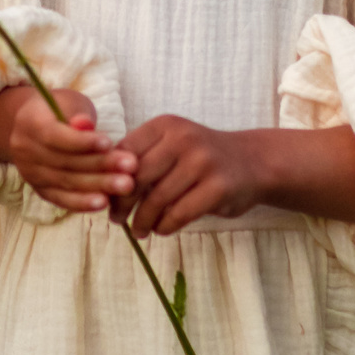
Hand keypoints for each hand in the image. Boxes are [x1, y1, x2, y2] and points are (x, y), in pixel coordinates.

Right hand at [0, 86, 133, 213]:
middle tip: (131, 167)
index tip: (109, 143)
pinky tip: (103, 203)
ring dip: (98, 186)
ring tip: (126, 185)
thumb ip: (77, 113)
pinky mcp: (40, 189)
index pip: (55, 136)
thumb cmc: (59, 109)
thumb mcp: (69, 102)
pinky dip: (82, 203)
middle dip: (100, 166)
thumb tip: (86, 126)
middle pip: (65, 163)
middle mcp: (25, 150)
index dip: (82, 142)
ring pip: (66, 183)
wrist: (33, 126)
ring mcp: (30, 173)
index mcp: (30, 123)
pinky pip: (61, 199)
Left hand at [116, 115, 265, 235]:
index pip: (125, 151)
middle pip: (138, 176)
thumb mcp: (171, 145)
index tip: (105, 197)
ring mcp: (203, 161)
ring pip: (158, 199)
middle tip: (116, 219)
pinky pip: (180, 213)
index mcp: (166, 125)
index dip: (110, 177)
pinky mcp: (218, 187)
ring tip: (138, 230)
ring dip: (143, 220)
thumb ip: (142, 158)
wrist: (251, 162)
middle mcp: (183, 138)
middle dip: (123, 203)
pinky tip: (161, 229)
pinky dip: (165, 226)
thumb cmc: (200, 158)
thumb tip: (103, 186)